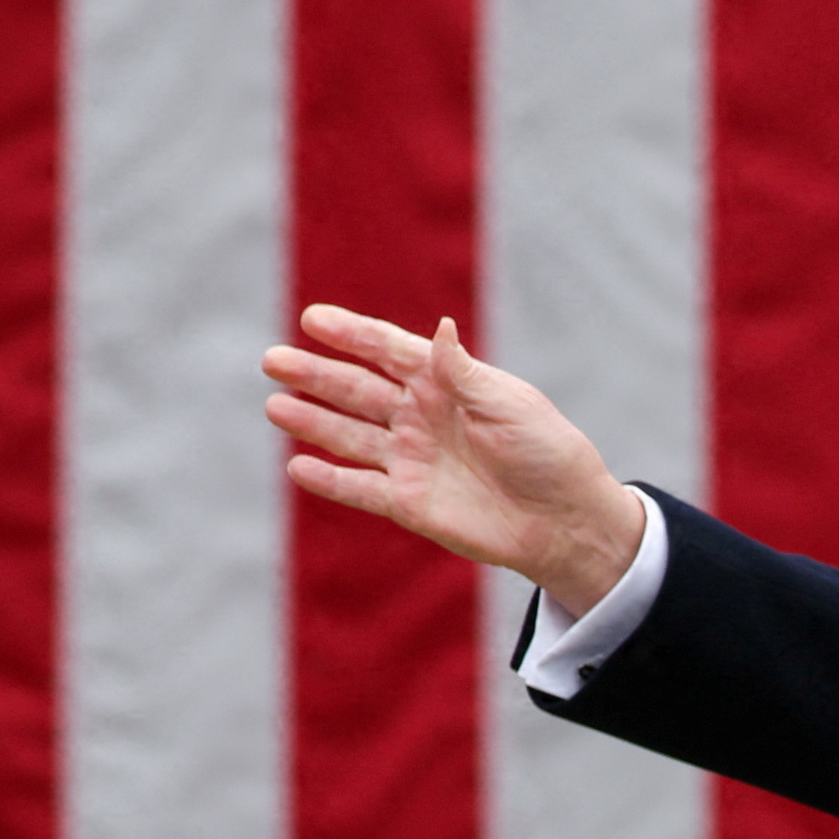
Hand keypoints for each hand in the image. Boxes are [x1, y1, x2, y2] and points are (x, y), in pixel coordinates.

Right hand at [261, 304, 640, 616]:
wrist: (564, 520)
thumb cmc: (547, 453)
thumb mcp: (509, 404)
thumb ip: (463, 373)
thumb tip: (441, 328)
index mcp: (446, 382)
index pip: (389, 350)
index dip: (351, 334)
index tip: (312, 318)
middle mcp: (421, 416)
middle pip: (357, 390)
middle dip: (315, 375)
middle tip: (273, 360)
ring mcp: (411, 459)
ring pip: (349, 436)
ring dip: (312, 421)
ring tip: (276, 407)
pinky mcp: (409, 503)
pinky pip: (360, 488)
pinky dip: (329, 479)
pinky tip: (298, 466)